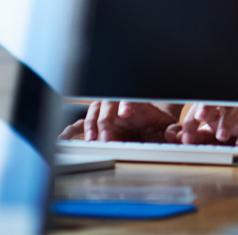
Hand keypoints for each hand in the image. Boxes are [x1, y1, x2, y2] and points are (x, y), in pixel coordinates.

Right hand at [58, 101, 178, 142]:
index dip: (126, 102)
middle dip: (107, 120)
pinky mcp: (96, 124)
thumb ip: (172, 130)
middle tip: (108, 137)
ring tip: (92, 140)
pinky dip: (72, 130)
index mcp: (137, 102)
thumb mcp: (167, 125)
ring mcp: (106, 113)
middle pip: (109, 105)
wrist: (150, 122)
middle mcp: (119, 104)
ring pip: (94, 112)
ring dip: (92, 125)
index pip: (130, 97)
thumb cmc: (156, 124)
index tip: (125, 112)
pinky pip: (80, 124)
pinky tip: (64, 138)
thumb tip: (174, 134)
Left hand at [172, 104, 237, 148]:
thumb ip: (201, 137)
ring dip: (227, 121)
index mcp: (219, 112)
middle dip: (207, 108)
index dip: (191, 121)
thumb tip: (177, 139)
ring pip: (236, 111)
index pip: (202, 110)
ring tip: (221, 135)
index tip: (184, 137)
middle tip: (199, 117)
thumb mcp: (222, 137)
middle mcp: (231, 112)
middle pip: (218, 103)